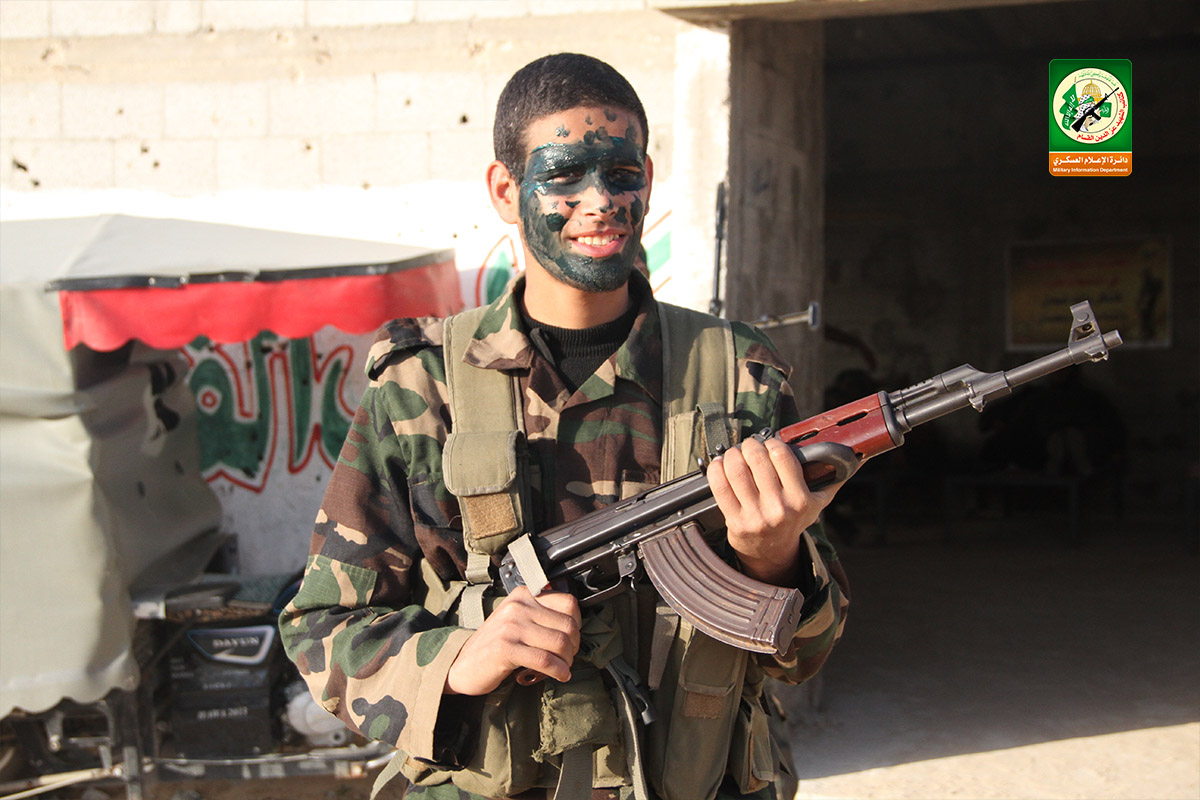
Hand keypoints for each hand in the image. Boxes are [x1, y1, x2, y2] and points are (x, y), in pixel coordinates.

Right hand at [444, 587, 580, 695]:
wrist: (461, 664)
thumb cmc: (493, 645)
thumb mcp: (516, 620)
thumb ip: (540, 616)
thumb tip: (574, 626)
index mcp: (523, 595)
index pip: (567, 602)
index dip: (577, 624)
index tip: (572, 639)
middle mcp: (518, 606)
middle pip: (567, 624)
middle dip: (574, 646)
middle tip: (568, 658)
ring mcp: (511, 626)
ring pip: (559, 642)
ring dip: (567, 660)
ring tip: (563, 668)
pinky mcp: (506, 648)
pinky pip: (545, 660)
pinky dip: (558, 670)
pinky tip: (559, 675)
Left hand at [706, 436, 841, 584]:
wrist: (772, 552)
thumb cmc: (794, 520)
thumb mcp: (817, 502)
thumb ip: (832, 479)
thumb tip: (857, 458)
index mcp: (801, 499)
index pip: (782, 455)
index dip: (772, 443)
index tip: (768, 444)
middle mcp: (779, 508)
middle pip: (757, 459)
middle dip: (750, 446)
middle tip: (749, 447)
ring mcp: (756, 516)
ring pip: (736, 470)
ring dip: (732, 455)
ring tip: (734, 454)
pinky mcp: (735, 522)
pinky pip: (720, 487)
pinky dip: (716, 470)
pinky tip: (720, 465)